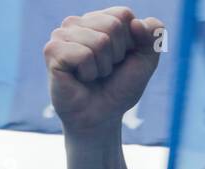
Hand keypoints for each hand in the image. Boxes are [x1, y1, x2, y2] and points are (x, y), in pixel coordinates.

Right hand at [44, 7, 164, 135]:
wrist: (101, 118)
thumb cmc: (119, 89)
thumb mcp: (144, 62)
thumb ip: (151, 38)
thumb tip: (138, 22)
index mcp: (99, 19)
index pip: (124, 15)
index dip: (130, 43)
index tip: (120, 60)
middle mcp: (78, 22)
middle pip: (113, 25)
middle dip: (117, 55)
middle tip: (105, 71)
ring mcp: (62, 34)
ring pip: (100, 41)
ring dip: (103, 66)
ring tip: (93, 75)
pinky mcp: (52, 50)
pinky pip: (84, 54)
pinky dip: (89, 72)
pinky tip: (80, 79)